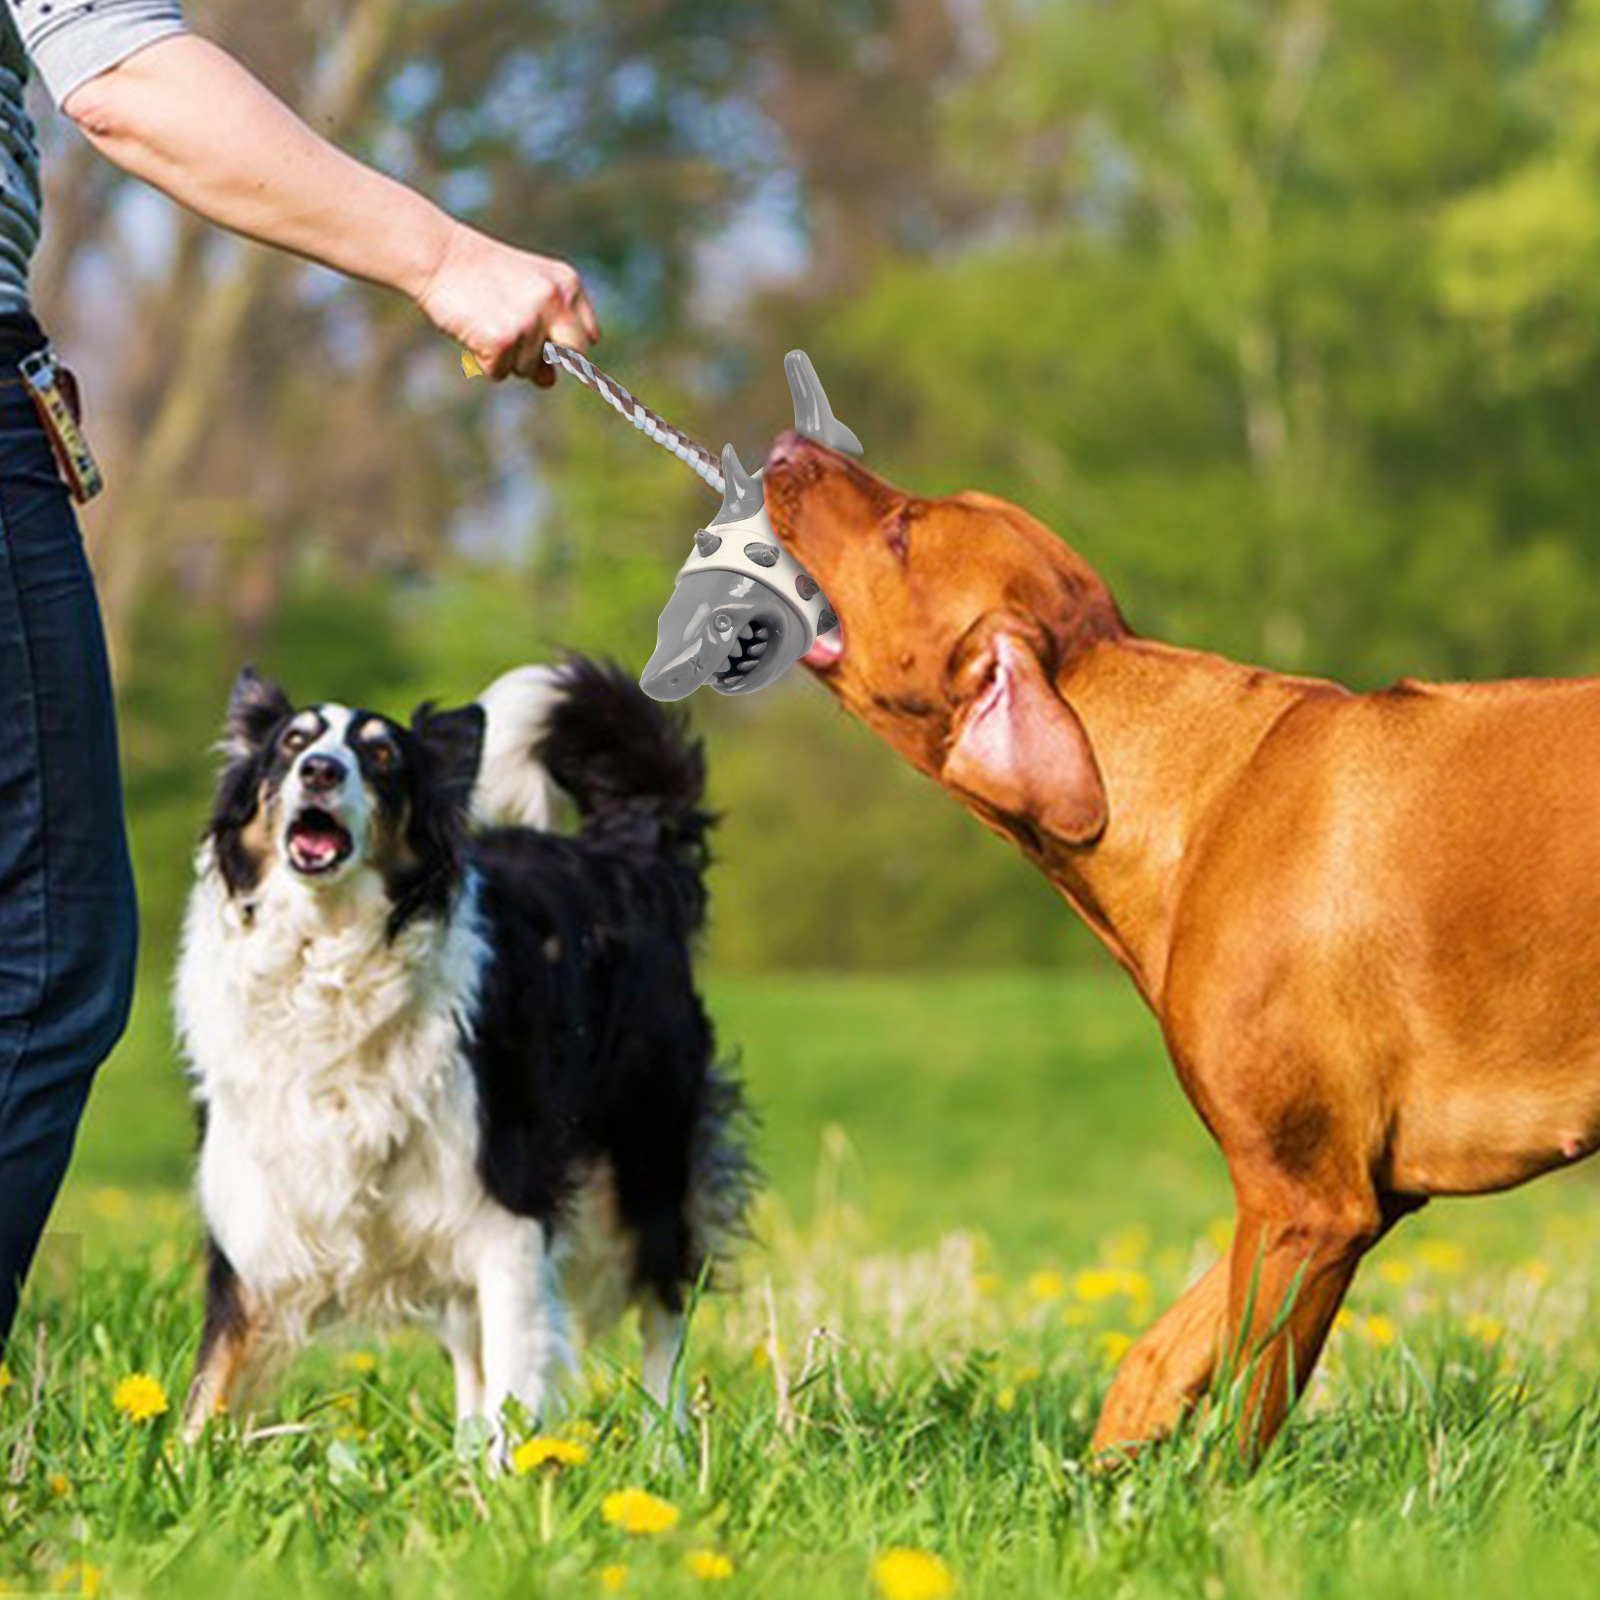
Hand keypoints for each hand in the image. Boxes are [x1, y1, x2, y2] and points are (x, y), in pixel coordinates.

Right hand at [417, 223, 600, 385]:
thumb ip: (545, 335)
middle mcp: (554, 302)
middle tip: (520, 341)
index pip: (588, 335)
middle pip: (576, 355)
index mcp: (567, 284)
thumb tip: (549, 382)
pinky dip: (484, 362)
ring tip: (485, 321)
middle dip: (552, 358)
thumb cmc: (481, 276)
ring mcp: (529, 321)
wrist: (438, 254)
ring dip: (507, 357)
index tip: (551, 345)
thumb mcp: (522, 296)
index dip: (568, 346)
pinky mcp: (503, 340)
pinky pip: (500, 373)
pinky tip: (473, 332)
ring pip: (529, 368)